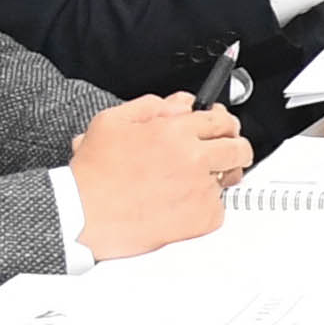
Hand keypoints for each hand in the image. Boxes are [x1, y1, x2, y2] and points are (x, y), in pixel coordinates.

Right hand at [69, 90, 249, 256]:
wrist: (84, 215)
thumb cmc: (93, 175)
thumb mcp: (112, 121)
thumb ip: (152, 106)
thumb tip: (181, 105)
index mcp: (175, 131)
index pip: (221, 119)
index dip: (223, 122)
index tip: (222, 127)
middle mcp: (193, 158)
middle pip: (239, 147)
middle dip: (233, 147)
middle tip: (223, 152)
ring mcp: (200, 190)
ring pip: (230, 177)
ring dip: (220, 176)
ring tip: (196, 180)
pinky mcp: (202, 219)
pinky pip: (220, 208)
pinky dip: (207, 206)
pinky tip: (185, 203)